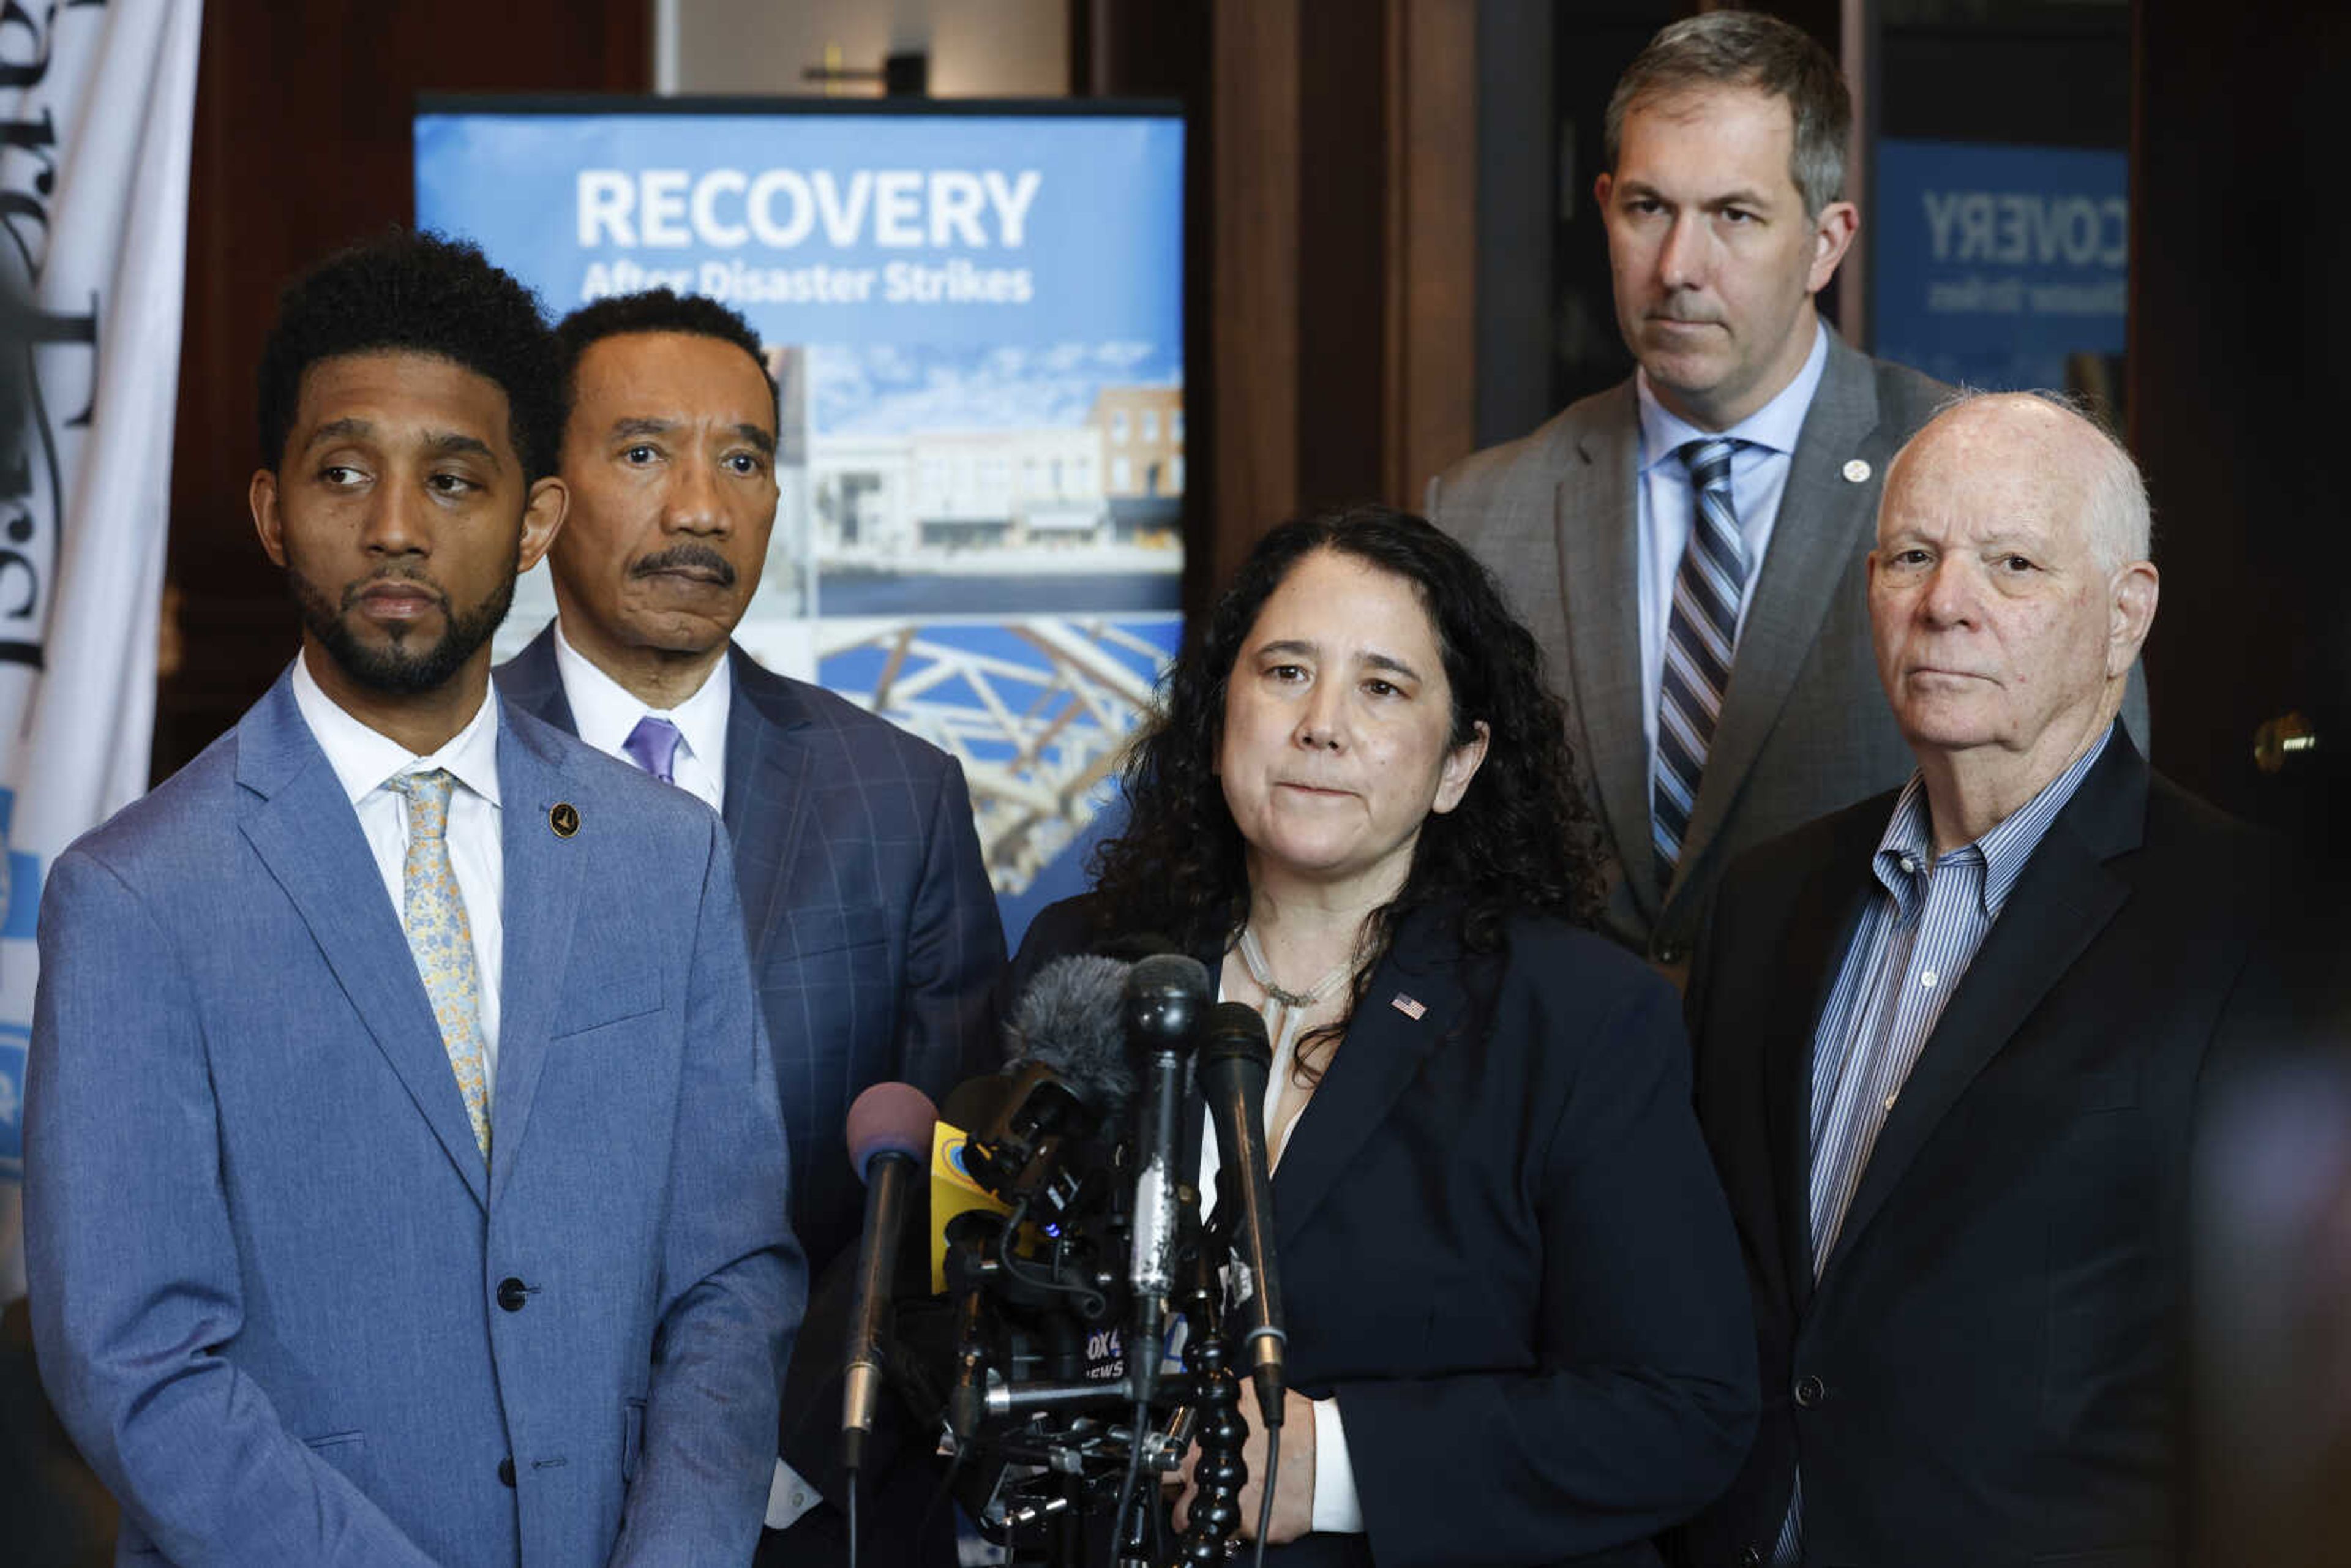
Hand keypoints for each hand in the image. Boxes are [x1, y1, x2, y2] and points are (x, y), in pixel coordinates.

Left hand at [1171, 1381, 1316, 1544]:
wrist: (1330, 1456)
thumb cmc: (1296, 1426)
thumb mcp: (1247, 1398)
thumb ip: (1220, 1409)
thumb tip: (1205, 1407)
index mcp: (1205, 1453)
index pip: (1165, 1471)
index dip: (1168, 1474)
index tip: (1173, 1474)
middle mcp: (1214, 1488)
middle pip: (1178, 1512)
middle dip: (1184, 1505)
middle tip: (1196, 1497)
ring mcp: (1235, 1515)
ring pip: (1208, 1528)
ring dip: (1214, 1517)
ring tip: (1231, 1503)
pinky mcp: (1257, 1533)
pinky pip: (1242, 1535)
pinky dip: (1248, 1524)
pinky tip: (1262, 1503)